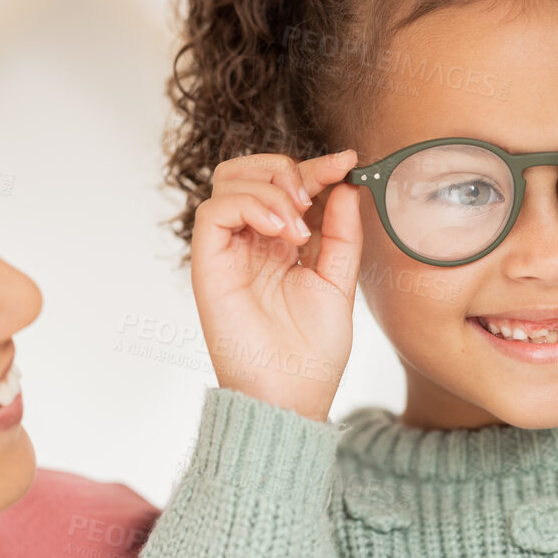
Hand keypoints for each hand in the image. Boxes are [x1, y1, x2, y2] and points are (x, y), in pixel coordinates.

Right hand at [190, 149, 361, 420]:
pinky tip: (278, 231)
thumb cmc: (312, 353)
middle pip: (251, 169)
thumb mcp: (339, 282)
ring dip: (270, 188)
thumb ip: (342, 234)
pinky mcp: (209, 264)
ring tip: (296, 226)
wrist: (292, 396)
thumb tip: (346, 185)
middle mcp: (250, 242)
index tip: (349, 162)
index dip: (317, 166)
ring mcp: (228, 251)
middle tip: (313, 197)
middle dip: (288, 169)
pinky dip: (248, 205)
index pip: (287, 185)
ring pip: (229, 179)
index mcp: (280, 244)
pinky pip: (213, 210)